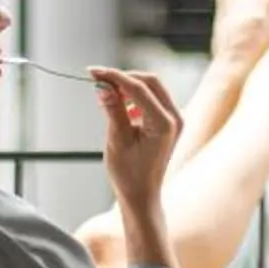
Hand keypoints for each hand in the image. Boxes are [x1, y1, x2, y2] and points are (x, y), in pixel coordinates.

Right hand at [93, 68, 182, 214]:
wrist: (142, 195)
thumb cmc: (129, 174)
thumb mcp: (117, 140)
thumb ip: (112, 110)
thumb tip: (102, 86)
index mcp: (164, 123)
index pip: (139, 87)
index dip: (114, 76)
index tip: (93, 72)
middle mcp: (175, 118)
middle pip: (150, 81)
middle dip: (123, 77)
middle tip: (98, 80)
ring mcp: (175, 120)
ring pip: (152, 88)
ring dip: (129, 87)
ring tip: (106, 96)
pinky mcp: (169, 123)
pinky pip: (153, 99)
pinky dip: (135, 97)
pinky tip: (119, 106)